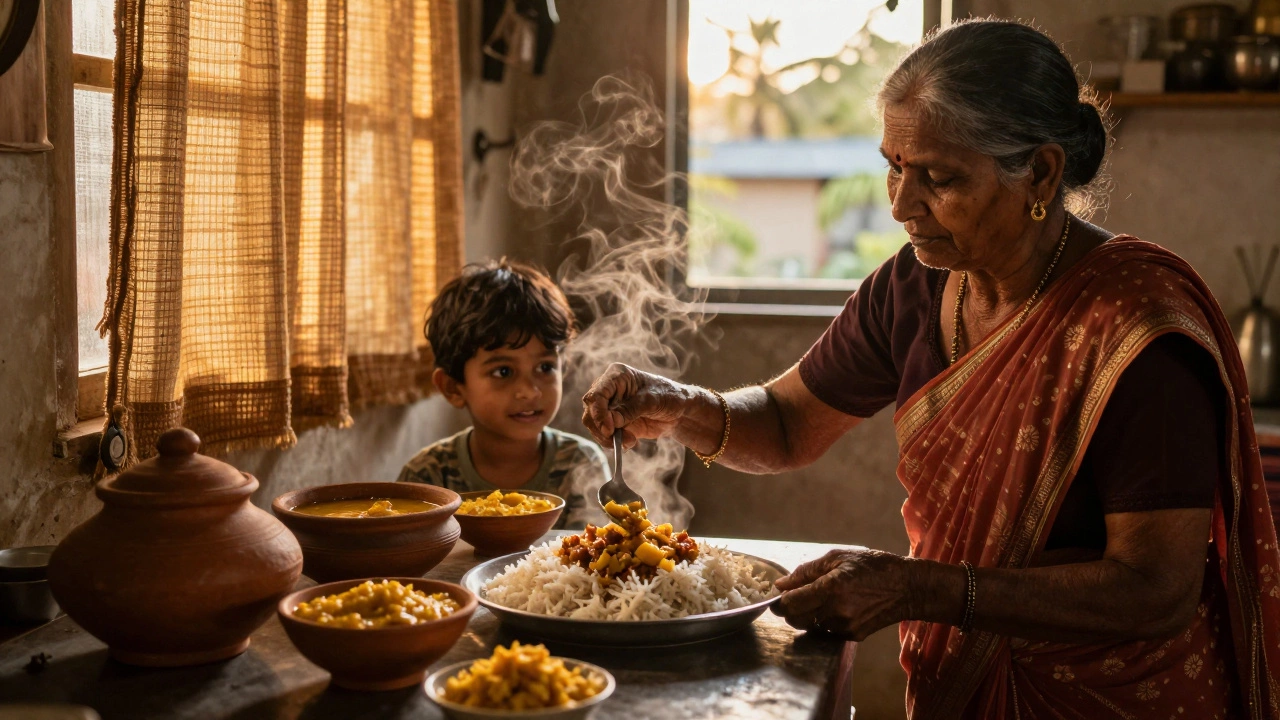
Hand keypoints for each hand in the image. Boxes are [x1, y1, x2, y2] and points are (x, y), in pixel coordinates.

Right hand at [580, 363, 693, 447]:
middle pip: (590, 411)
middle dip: (601, 428)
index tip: (609, 429)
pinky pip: (605, 435)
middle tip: (615, 439)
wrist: (680, 411)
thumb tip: (611, 422)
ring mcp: (610, 407)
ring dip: (608, 438)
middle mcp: (609, 390)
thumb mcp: (652, 400)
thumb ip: (630, 410)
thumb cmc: (668, 396)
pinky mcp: (615, 422)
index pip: (596, 394)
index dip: (598, 413)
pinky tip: (630, 442)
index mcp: (616, 376)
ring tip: (630, 441)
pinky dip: (614, 442)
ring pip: (595, 425)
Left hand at [773, 548, 915, 641]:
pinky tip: (838, 607)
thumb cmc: (872, 566)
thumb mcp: (838, 558)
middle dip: (791, 609)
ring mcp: (845, 626)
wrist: (906, 588)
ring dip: (808, 615)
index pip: (790, 603)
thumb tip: (781, 584)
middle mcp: (836, 611)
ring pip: (810, 626)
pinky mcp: (853, 636)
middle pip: (795, 619)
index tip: (781, 595)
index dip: (781, 600)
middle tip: (798, 596)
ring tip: (825, 598)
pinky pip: (826, 631)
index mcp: (830, 588)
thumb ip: (806, 571)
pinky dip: (824, 621)